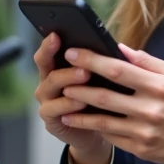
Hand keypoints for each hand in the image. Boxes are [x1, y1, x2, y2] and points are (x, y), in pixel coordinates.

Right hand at [33, 33, 108, 158]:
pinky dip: (68, 104)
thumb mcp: (105, 78)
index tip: (56, 34)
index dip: (50, 42)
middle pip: (44, 63)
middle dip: (57, 56)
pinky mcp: (51, 119)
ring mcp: (47, 100)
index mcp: (58, 66)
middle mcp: (48, 81)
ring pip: (51, 85)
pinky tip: (81, 101)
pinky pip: (54, 109)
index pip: (49, 50)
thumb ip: (105, 63)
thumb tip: (119, 46)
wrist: (102, 129)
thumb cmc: (103, 98)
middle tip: (75, 53)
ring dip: (68, 78)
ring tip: (85, 74)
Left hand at [59, 44, 163, 163]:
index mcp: (158, 86)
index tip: (73, 53)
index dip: (91, 61)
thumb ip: (146, 62)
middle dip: (78, 86)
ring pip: (102, 120)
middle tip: (62, 79)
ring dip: (79, 111)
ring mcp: (144, 132)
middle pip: (104, 96)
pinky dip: (95, 127)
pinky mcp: (141, 149)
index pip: (117, 70)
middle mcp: (150, 109)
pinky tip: (84, 121)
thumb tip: (120, 48)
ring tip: (64, 103)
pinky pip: (112, 137)